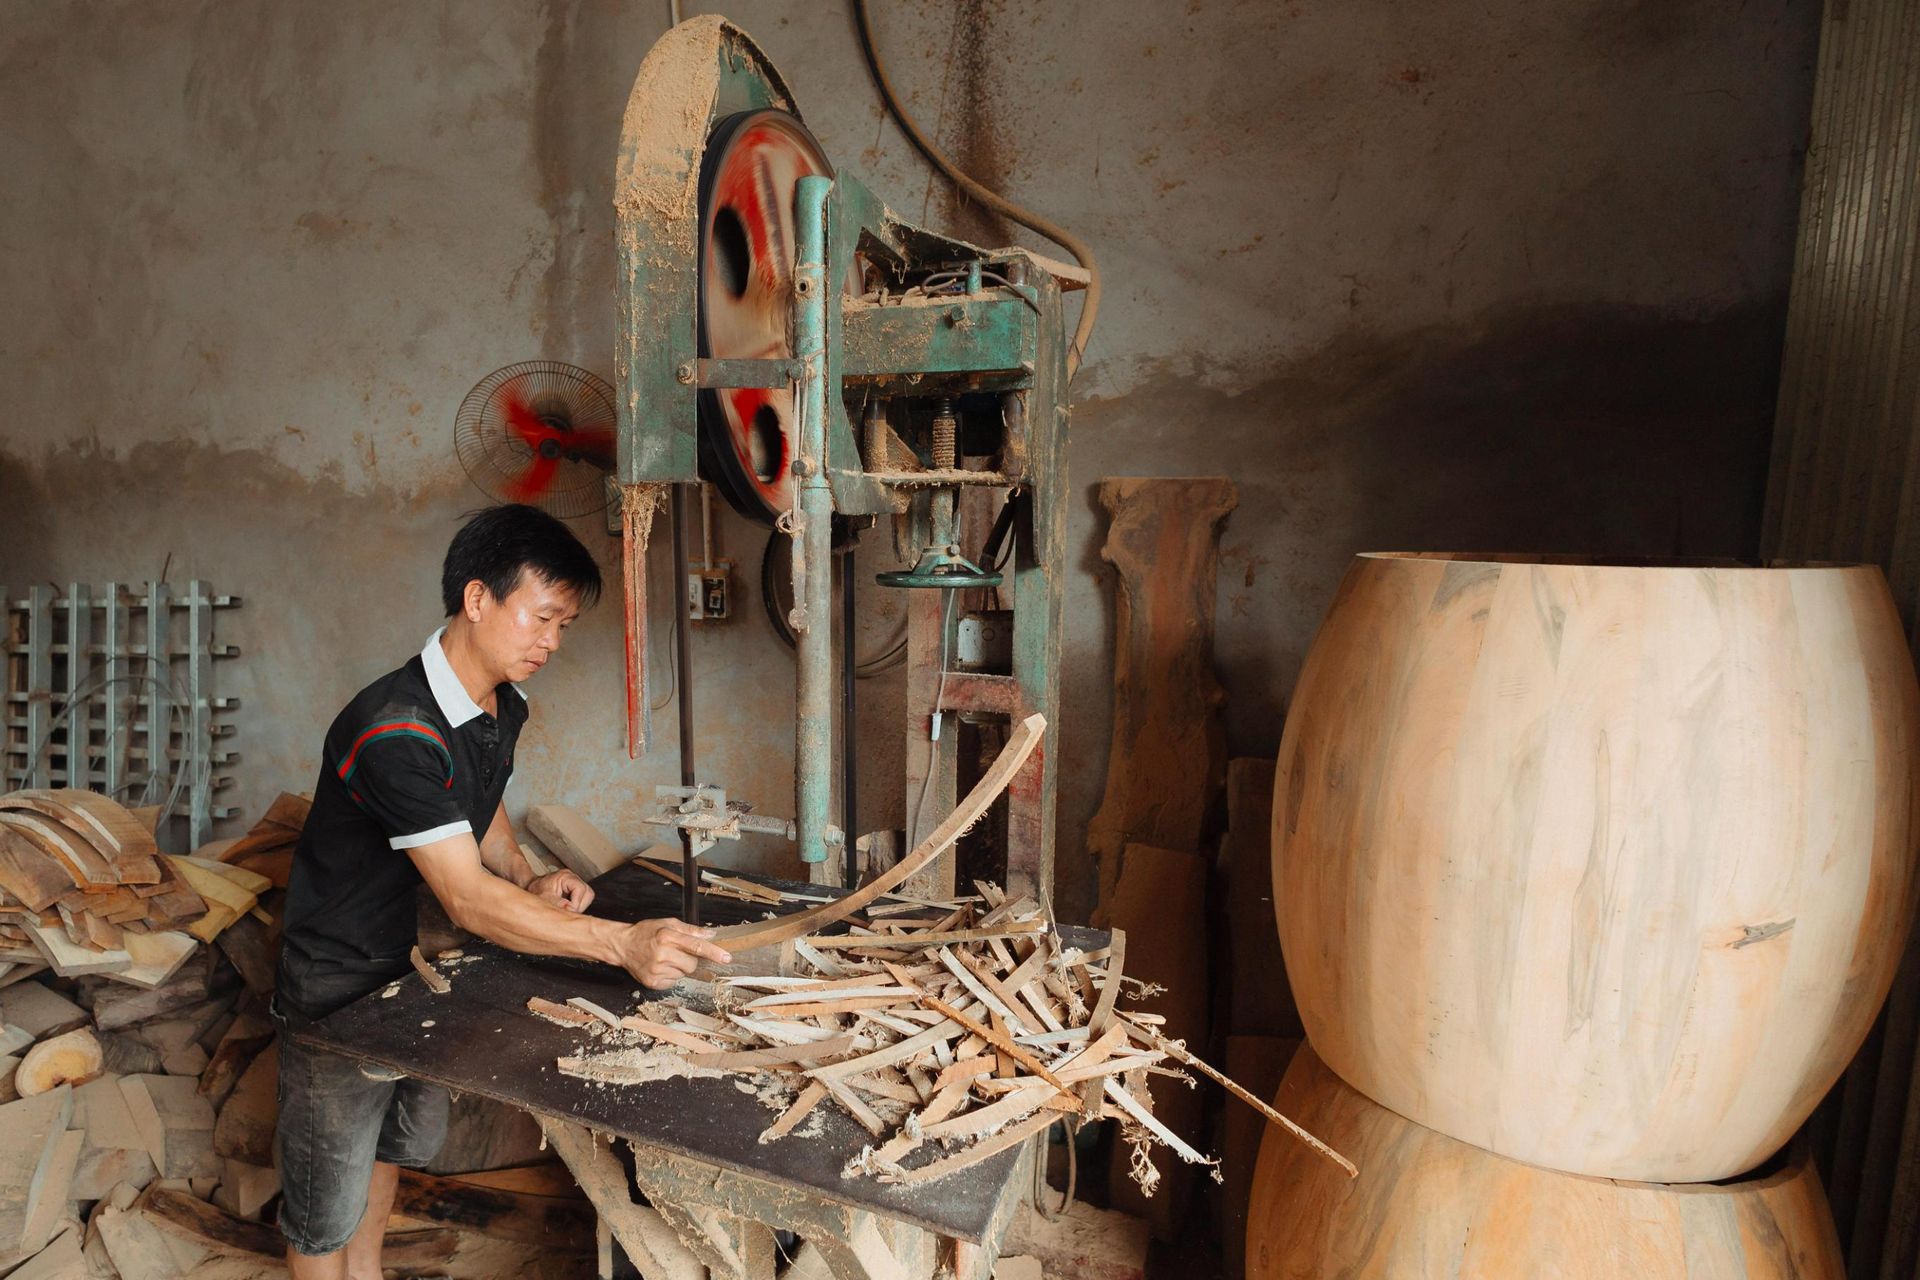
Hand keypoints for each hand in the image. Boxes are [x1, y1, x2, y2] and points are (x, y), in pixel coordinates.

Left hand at [529, 869, 593, 912]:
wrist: (530, 889)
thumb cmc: (534, 891)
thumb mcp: (544, 898)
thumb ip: (557, 903)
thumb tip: (570, 909)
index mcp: (565, 876)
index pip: (580, 889)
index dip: (576, 903)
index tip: (567, 911)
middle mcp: (573, 878)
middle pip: (588, 893)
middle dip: (579, 905)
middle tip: (568, 912)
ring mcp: (575, 884)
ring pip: (588, 897)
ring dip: (580, 906)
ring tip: (567, 910)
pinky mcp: (575, 890)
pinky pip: (584, 900)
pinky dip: (578, 906)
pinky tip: (568, 908)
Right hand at [613, 918, 732, 988]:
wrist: (623, 945)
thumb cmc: (646, 933)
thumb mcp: (668, 924)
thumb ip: (690, 930)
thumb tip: (710, 935)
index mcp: (667, 937)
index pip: (696, 946)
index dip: (713, 952)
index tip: (726, 957)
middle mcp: (662, 954)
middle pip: (692, 964)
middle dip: (689, 959)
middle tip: (677, 952)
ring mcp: (657, 970)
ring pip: (683, 974)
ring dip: (679, 967)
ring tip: (665, 959)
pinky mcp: (653, 982)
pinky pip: (674, 982)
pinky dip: (671, 975)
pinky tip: (661, 967)